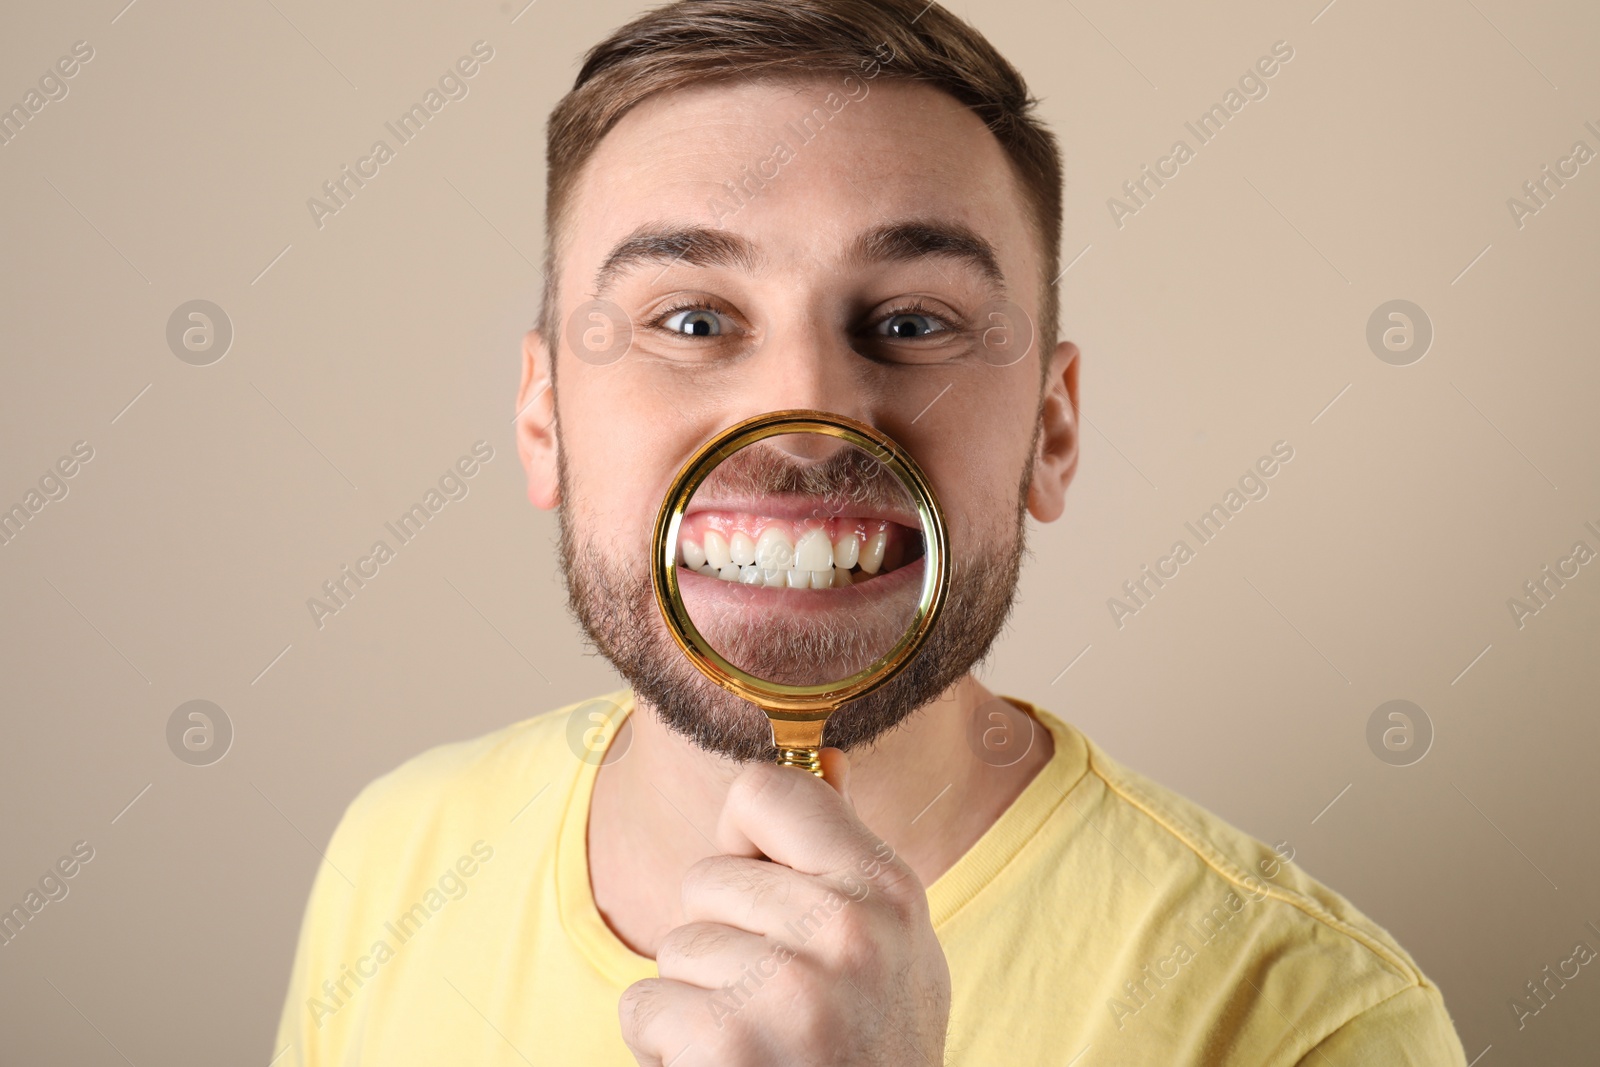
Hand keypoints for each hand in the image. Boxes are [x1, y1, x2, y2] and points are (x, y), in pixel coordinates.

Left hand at [618, 749, 951, 1065]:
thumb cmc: (871, 1055)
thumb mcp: (897, 953)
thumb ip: (848, 867)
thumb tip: (814, 757)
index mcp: (889, 890)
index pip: (767, 790)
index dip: (746, 843)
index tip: (766, 896)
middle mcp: (849, 928)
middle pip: (707, 878)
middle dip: (720, 943)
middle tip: (777, 1008)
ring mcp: (792, 988)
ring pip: (674, 945)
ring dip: (694, 1002)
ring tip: (757, 1046)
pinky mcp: (731, 1042)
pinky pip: (644, 1005)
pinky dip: (666, 1050)